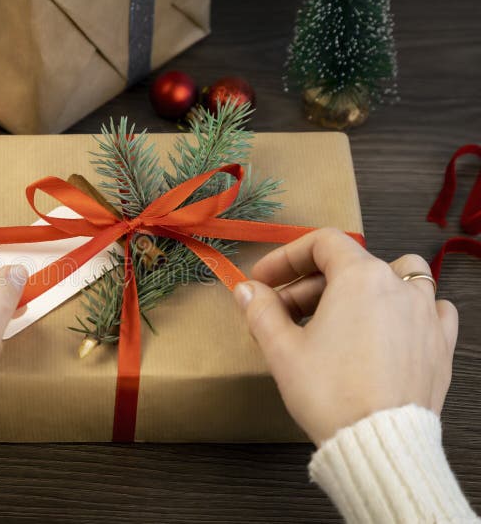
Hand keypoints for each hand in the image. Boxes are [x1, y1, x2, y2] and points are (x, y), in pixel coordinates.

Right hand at [232, 228, 457, 445]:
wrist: (377, 443)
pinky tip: (388, 327)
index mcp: (360, 278)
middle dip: (308, 284)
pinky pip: (431, 308)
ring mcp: (425, 314)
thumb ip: (261, 310)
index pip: (321, 243)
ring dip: (362, 287)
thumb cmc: (332, 394)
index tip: (264, 279)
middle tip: (280, 313)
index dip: (286, 257)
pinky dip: (407, 308)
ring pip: (396, 277)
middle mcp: (398, 287)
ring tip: (338, 314)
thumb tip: (247, 290)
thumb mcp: (282, 349)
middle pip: (349, 265)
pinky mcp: (440, 344)